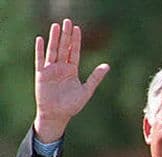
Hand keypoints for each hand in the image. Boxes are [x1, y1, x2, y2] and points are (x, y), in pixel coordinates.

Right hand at [33, 18, 108, 142]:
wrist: (57, 115)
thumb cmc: (72, 105)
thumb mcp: (87, 90)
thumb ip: (95, 78)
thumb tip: (107, 66)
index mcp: (72, 71)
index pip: (74, 52)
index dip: (76, 41)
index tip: (77, 28)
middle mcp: (61, 68)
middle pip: (64, 48)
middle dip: (66, 35)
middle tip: (67, 21)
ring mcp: (51, 70)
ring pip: (53, 51)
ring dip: (54, 38)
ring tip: (56, 26)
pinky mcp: (42, 74)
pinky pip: (40, 60)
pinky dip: (40, 50)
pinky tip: (41, 39)